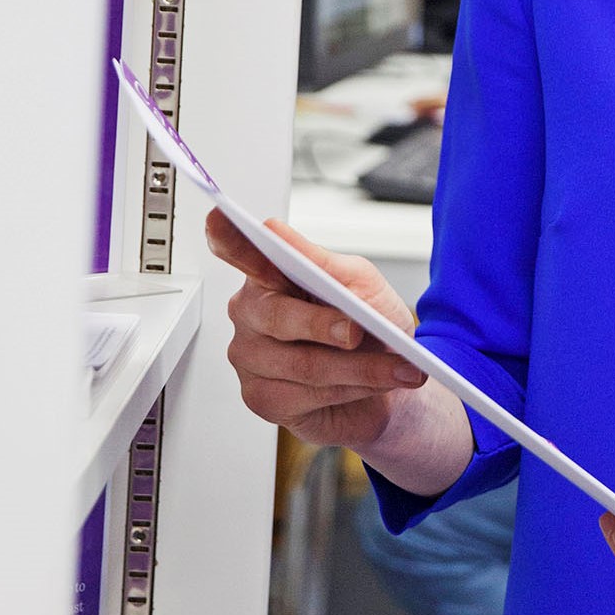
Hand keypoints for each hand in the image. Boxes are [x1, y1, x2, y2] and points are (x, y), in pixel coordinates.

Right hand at [208, 209, 427, 450]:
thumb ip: (321, 261)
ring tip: (397, 367)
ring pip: (303, 364)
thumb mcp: (360, 283)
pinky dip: (351, 390)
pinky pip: (306, 395)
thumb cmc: (372, 325)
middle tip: (358, 331)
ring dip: (359, 367)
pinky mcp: (262, 398)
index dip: (226, 237)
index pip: (239, 252)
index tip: (218, 215)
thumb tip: (275, 231)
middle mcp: (251, 314)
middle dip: (325, 326)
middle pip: (277, 316)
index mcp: (270, 275)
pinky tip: (373, 385)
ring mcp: (250, 358)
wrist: (392, 379)